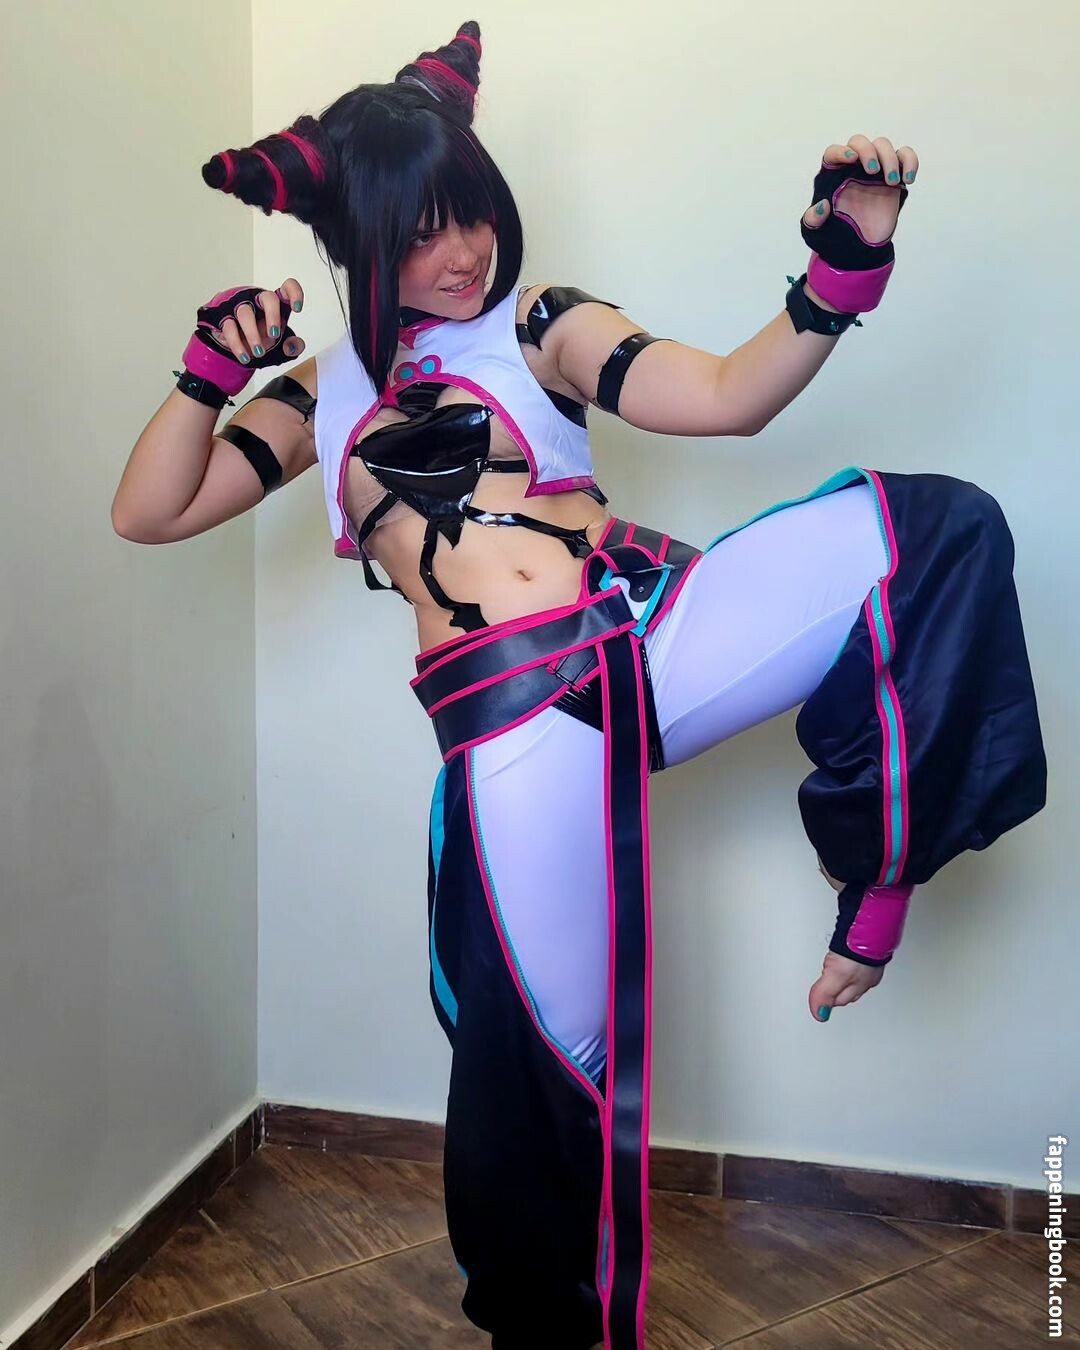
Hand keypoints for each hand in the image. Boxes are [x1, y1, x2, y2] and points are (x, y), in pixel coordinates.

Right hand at [181, 278, 305, 397]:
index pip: (287, 288)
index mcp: (276, 305)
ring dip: (253, 334)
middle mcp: (259, 302)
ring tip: (259, 352)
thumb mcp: (280, 344)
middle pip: (268, 298)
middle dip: (272, 315)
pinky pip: (230, 328)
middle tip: (274, 335)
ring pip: (245, 313)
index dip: (294, 293)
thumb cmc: (263, 336)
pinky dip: (238, 345)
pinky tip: (245, 357)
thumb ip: (292, 346)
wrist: (238, 343)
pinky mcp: (224, 318)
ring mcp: (241, 307)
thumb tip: (291, 347)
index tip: (297, 308)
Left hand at [802, 135, 918, 244]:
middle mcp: (853, 167)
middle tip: (873, 172)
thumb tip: (823, 205)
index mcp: (833, 175)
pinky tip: (908, 179)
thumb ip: (813, 220)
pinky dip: (910, 161)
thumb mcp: (816, 232)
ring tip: (892, 182)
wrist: (858, 246)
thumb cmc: (835, 234)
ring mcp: (875, 168)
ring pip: (883, 145)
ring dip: (890, 159)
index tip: (851, 159)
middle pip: (860, 142)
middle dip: (868, 151)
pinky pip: (905, 156)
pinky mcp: (894, 173)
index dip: (841, 151)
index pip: (833, 152)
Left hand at [808, 950, 885, 1021]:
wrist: (871, 925)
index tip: (817, 999)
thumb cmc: (859, 951)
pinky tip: (846, 952)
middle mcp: (866, 976)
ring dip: (843, 972)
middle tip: (824, 985)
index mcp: (859, 986)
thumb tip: (819, 1014)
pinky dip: (849, 957)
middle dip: (835, 988)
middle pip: (847, 989)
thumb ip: (825, 994)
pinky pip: (856, 957)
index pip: (840, 1000)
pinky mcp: (869, 947)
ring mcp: (869, 962)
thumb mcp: (835, 976)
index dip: (827, 999)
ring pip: (853, 973)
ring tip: (834, 967)